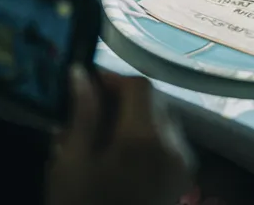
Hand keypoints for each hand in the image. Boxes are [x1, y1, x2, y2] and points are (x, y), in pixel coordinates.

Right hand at [46, 68, 195, 204]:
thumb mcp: (70, 164)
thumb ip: (81, 115)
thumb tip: (80, 74)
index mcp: (144, 139)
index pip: (139, 87)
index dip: (113, 79)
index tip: (86, 84)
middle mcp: (174, 147)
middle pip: (156, 101)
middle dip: (125, 97)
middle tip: (90, 107)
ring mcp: (183, 165)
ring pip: (164, 120)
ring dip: (137, 116)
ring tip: (102, 132)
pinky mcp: (183, 180)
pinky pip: (169, 142)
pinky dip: (148, 136)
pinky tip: (121, 153)